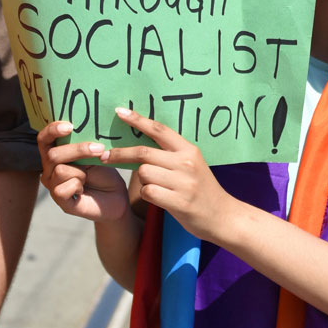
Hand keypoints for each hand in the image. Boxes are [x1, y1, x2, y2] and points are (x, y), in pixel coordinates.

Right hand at [38, 120, 128, 222]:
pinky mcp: (60, 201)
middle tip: (99, 148)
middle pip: (53, 155)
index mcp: (55, 154)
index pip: (43, 139)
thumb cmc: (104, 172)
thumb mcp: (93, 153)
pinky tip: (83, 190)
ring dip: (81, 172)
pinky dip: (77, 186)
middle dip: (78, 150)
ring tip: (88, 177)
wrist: (116, 197)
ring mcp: (52, 186)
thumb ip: (82, 143)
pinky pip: (62, 189)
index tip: (70, 126)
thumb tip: (80, 128)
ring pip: (60, 170)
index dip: (52, 130)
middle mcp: (49, 170)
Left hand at [100, 107, 232, 240]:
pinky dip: (148, 195)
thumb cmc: (202, 190)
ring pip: (144, 173)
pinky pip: (148, 192)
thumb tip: (140, 147)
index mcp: (189, 150)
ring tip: (157, 187)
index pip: (159, 130)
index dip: (138, 119)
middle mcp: (186, 163)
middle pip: (144, 153)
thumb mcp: (192, 165)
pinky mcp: (179, 202)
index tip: (119, 112)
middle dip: (120, 154)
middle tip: (104, 156)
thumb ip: (171, 155)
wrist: (223, 216)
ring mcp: (183, 183)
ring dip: (143, 180)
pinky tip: (160, 199)